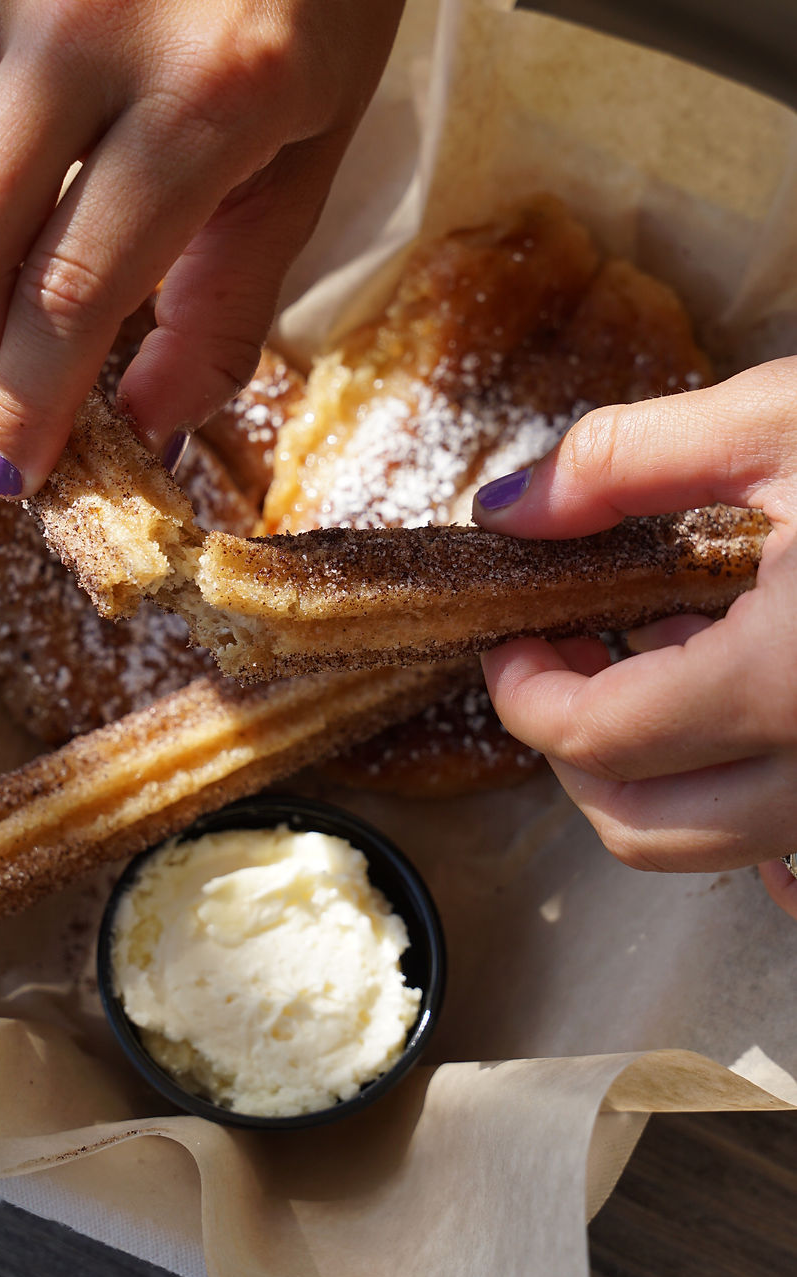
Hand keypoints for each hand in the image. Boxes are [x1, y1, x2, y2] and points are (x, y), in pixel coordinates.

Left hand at [471, 360, 796, 906]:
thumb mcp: (782, 421)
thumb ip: (625, 461)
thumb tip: (509, 510)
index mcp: (791, 679)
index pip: (598, 739)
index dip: (524, 691)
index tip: (515, 636)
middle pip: (640, 828)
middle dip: (574, 751)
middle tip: (567, 659)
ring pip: (714, 849)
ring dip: (650, 773)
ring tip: (665, 657)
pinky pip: (794, 855)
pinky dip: (739, 803)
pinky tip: (745, 710)